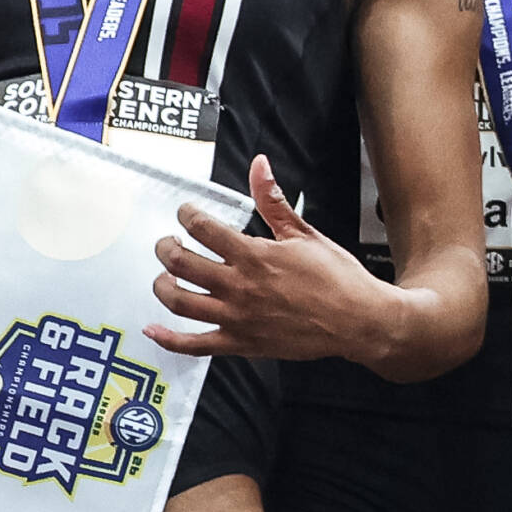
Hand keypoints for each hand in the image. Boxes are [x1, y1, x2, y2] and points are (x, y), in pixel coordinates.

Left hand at [147, 156, 385, 359]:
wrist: (358, 321)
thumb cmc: (337, 277)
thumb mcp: (304, 234)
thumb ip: (273, 201)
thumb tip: (259, 166)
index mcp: (254, 255)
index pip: (203, 228)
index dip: (187, 215)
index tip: (185, 213)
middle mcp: (240, 286)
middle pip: (181, 264)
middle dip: (166, 248)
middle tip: (167, 243)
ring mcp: (237, 318)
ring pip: (180, 302)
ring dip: (162, 287)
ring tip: (164, 277)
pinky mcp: (241, 344)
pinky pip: (194, 345)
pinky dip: (168, 339)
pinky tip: (153, 330)